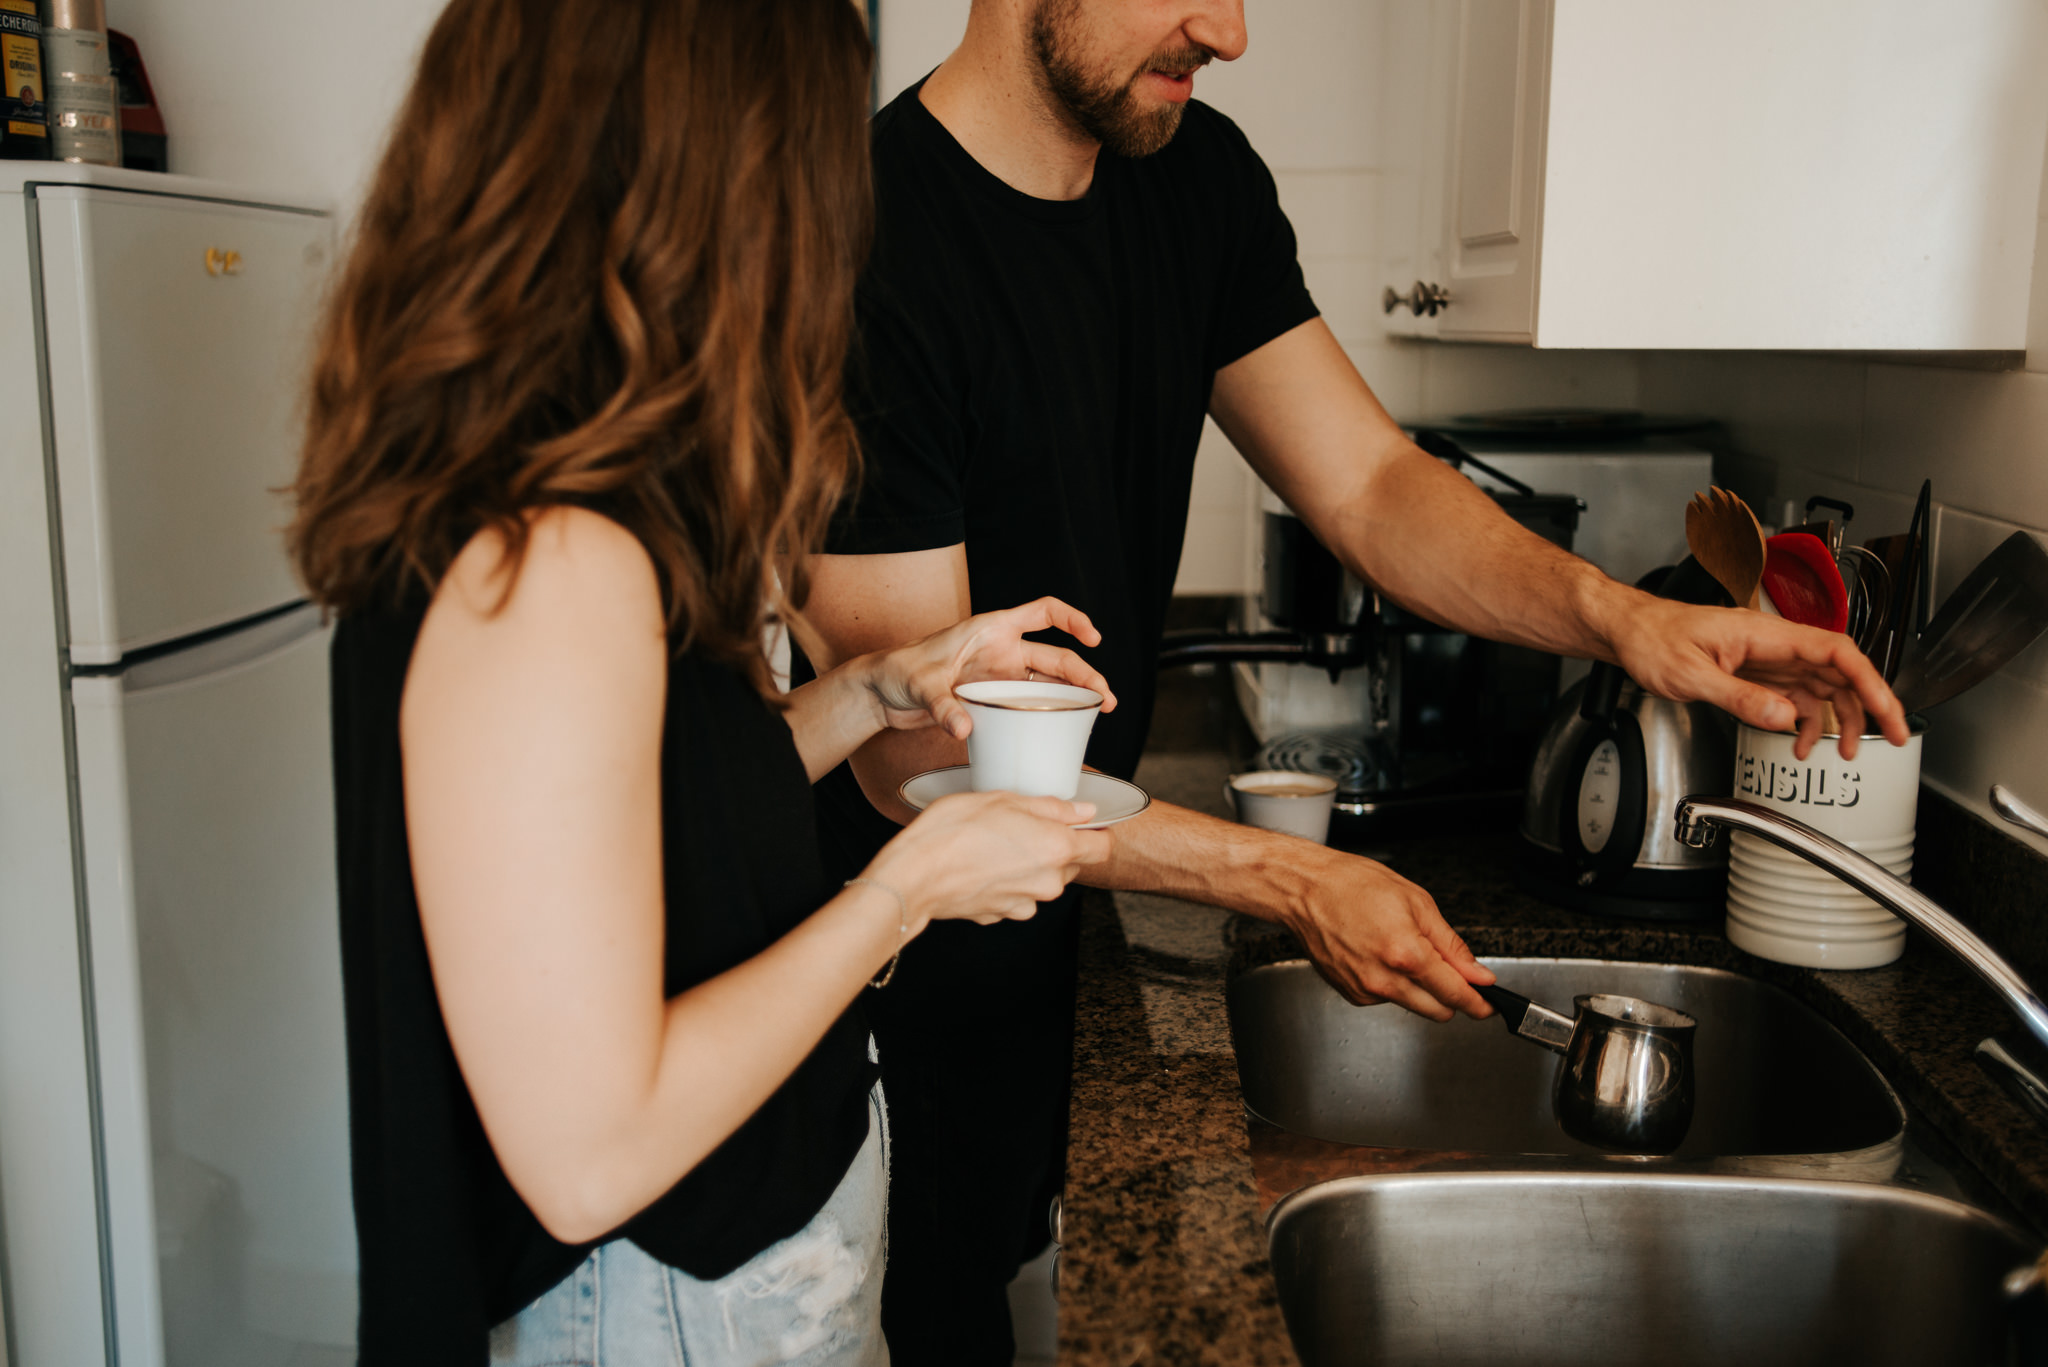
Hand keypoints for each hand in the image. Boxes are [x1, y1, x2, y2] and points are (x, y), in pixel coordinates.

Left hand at [860, 597, 1117, 738]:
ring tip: (1097, 713)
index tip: (1093, 637)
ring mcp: (999, 676)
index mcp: (991, 629)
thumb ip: (943, 705)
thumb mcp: (920, 684)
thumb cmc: (897, 672)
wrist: (880, 694)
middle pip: (1055, 658)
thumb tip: (963, 728)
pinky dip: (1047, 714)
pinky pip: (1027, 705)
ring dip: (1073, 696)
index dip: (1072, 619)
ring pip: (1047, 683)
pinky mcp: (992, 700)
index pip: (1043, 612)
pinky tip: (1061, 729)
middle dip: (1084, 675)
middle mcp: (1001, 651)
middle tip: (1105, 699)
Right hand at [864, 790, 1114, 928]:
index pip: (1102, 848)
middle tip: (1020, 825)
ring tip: (994, 844)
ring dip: (1027, 865)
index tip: (1080, 824)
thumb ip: (1051, 807)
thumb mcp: (1003, 800)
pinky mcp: (1000, 915)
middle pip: (1070, 864)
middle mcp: (1047, 883)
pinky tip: (980, 865)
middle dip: (1054, 846)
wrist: (914, 875)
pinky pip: (1014, 895)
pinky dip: (1004, 882)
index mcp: (1056, 849)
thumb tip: (1083, 812)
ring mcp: (1024, 904)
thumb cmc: (952, 831)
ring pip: (1040, 881)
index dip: (1094, 833)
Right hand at [1282, 848, 1494, 1020]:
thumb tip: (1477, 973)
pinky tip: (1378, 955)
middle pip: (1438, 1011)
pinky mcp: (1350, 994)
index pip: (1456, 994)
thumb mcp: (1416, 903)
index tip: (1488, 1005)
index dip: (1479, 1002)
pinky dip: (1392, 984)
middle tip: (1448, 970)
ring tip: (1399, 948)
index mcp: (1406, 954)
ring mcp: (1365, 990)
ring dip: (1419, 987)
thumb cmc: (1352, 886)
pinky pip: (1386, 999)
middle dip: (1450, 995)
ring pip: (1413, 1005)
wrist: (1304, 891)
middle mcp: (1384, 980)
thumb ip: (1451, 945)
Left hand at [1605, 596, 1908, 759]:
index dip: (1870, 681)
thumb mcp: (1690, 674)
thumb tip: (1784, 718)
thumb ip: (1739, 697)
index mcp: (1765, 635)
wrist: (1629, 631)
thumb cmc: (1652, 639)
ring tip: (1842, 751)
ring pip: (1821, 685)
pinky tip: (1798, 742)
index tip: (1888, 711)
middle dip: (1870, 705)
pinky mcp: (1755, 673)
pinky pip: (1793, 695)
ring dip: (1838, 718)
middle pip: (1839, 671)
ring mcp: (1766, 658)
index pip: (1836, 652)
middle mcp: (1774, 644)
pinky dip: (1803, 720)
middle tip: (1892, 738)